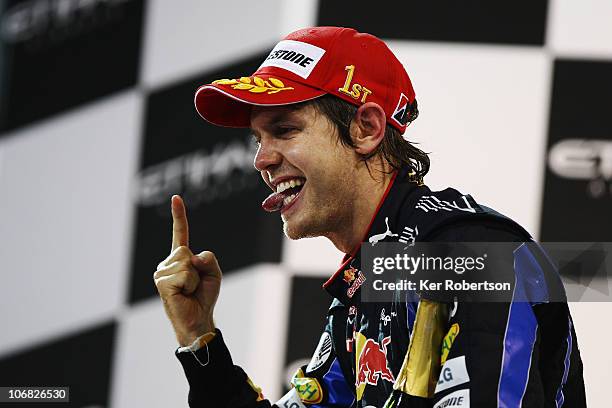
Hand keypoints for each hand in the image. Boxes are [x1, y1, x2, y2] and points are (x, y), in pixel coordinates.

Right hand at [154, 195, 221, 345]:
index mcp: (181, 257)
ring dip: (194, 278)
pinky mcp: (162, 283)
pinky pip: (183, 274)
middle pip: (186, 250)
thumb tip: (193, 257)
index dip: (178, 215)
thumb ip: (209, 259)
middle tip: (194, 285)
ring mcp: (162, 272)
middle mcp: (168, 262)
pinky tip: (184, 294)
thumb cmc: (204, 296)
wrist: (198, 319)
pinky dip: (189, 284)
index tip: (176, 198)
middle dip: (198, 268)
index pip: (179, 232)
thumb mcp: (214, 273)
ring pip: (185, 263)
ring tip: (189, 290)